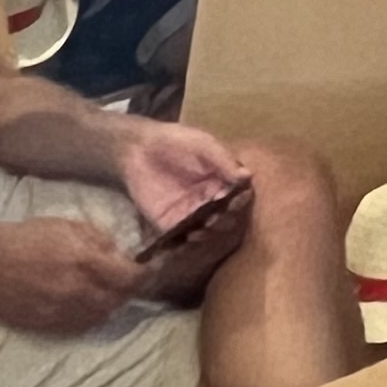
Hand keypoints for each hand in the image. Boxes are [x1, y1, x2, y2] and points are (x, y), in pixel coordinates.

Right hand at [0, 218, 145, 334]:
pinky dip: (91, 315)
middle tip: (129, 278)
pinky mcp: (50, 327)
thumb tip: (122, 255)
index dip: (149, 274)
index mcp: (86, 262)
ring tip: (107, 290)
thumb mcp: (68, 226)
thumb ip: (100, 240)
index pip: (132, 278)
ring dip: (111, 303)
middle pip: (121, 300)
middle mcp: (79, 292)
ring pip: (104, 315)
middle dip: (129, 289)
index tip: (155, 267)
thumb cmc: (27, 238)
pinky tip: (86, 302)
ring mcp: (64, 313)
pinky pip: (83, 326)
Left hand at [116, 117, 249, 236]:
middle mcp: (209, 201)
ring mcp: (189, 215)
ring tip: (198, 231)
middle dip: (223, 222)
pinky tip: (183, 239)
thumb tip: (248, 176)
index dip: (240, 202)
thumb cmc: (176, 142)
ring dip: (206, 235)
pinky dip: (183, 244)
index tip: (235, 201)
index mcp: (222, 183)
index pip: (239, 197)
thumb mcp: (203, 145)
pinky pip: (179, 239)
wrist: (139, 150)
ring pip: (205, 232)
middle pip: (225, 218)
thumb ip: (223, 160)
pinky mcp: (168, 224)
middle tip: (214, 218)